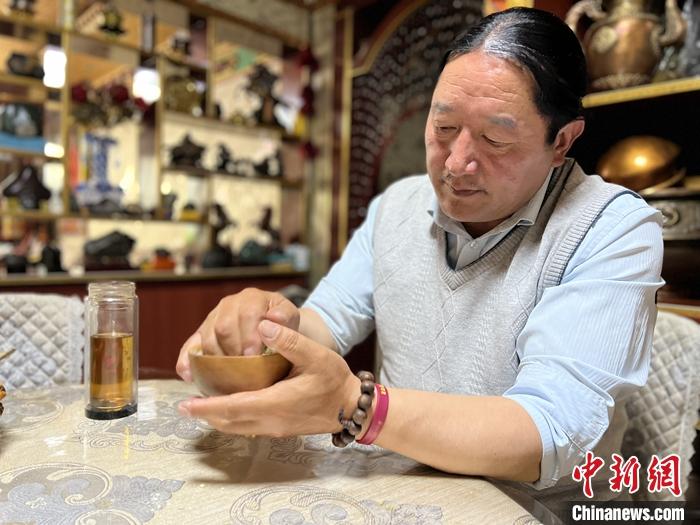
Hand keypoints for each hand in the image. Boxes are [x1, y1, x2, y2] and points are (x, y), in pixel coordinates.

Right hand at [176, 288, 298, 381]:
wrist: (272, 328)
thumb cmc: (282, 325)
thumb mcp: (289, 319)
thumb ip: (285, 318)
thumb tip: (274, 317)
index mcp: (252, 298)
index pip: (247, 313)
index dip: (249, 336)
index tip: (254, 355)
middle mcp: (230, 304)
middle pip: (224, 325)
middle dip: (232, 348)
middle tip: (241, 367)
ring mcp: (213, 318)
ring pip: (206, 337)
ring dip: (215, 358)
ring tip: (225, 375)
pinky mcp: (201, 333)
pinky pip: (189, 346)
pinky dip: (186, 361)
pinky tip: (188, 376)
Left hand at [177, 320, 359, 436]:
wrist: (351, 407)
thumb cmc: (334, 380)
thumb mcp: (316, 355)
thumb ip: (289, 341)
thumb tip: (262, 326)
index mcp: (277, 402)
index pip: (233, 406)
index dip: (207, 406)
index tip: (186, 404)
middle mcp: (271, 420)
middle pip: (229, 422)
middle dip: (205, 414)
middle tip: (185, 406)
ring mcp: (275, 428)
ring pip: (237, 428)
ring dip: (217, 418)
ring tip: (201, 406)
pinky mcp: (279, 430)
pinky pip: (247, 427)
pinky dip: (232, 419)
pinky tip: (228, 408)